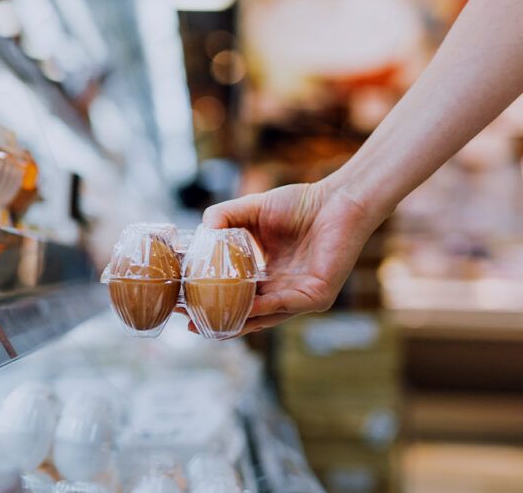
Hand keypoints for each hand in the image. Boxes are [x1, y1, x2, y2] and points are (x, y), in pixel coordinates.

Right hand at [179, 180, 381, 336]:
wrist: (339, 199)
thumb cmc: (300, 203)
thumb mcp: (250, 210)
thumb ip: (224, 218)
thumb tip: (200, 231)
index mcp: (269, 276)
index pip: (236, 296)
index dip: (209, 301)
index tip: (182, 303)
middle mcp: (283, 291)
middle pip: (245, 314)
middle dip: (216, 320)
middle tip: (187, 321)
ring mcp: (300, 297)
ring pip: (263, 318)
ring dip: (235, 321)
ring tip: (208, 322)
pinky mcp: (317, 296)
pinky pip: (285, 306)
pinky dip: (262, 309)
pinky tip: (243, 308)